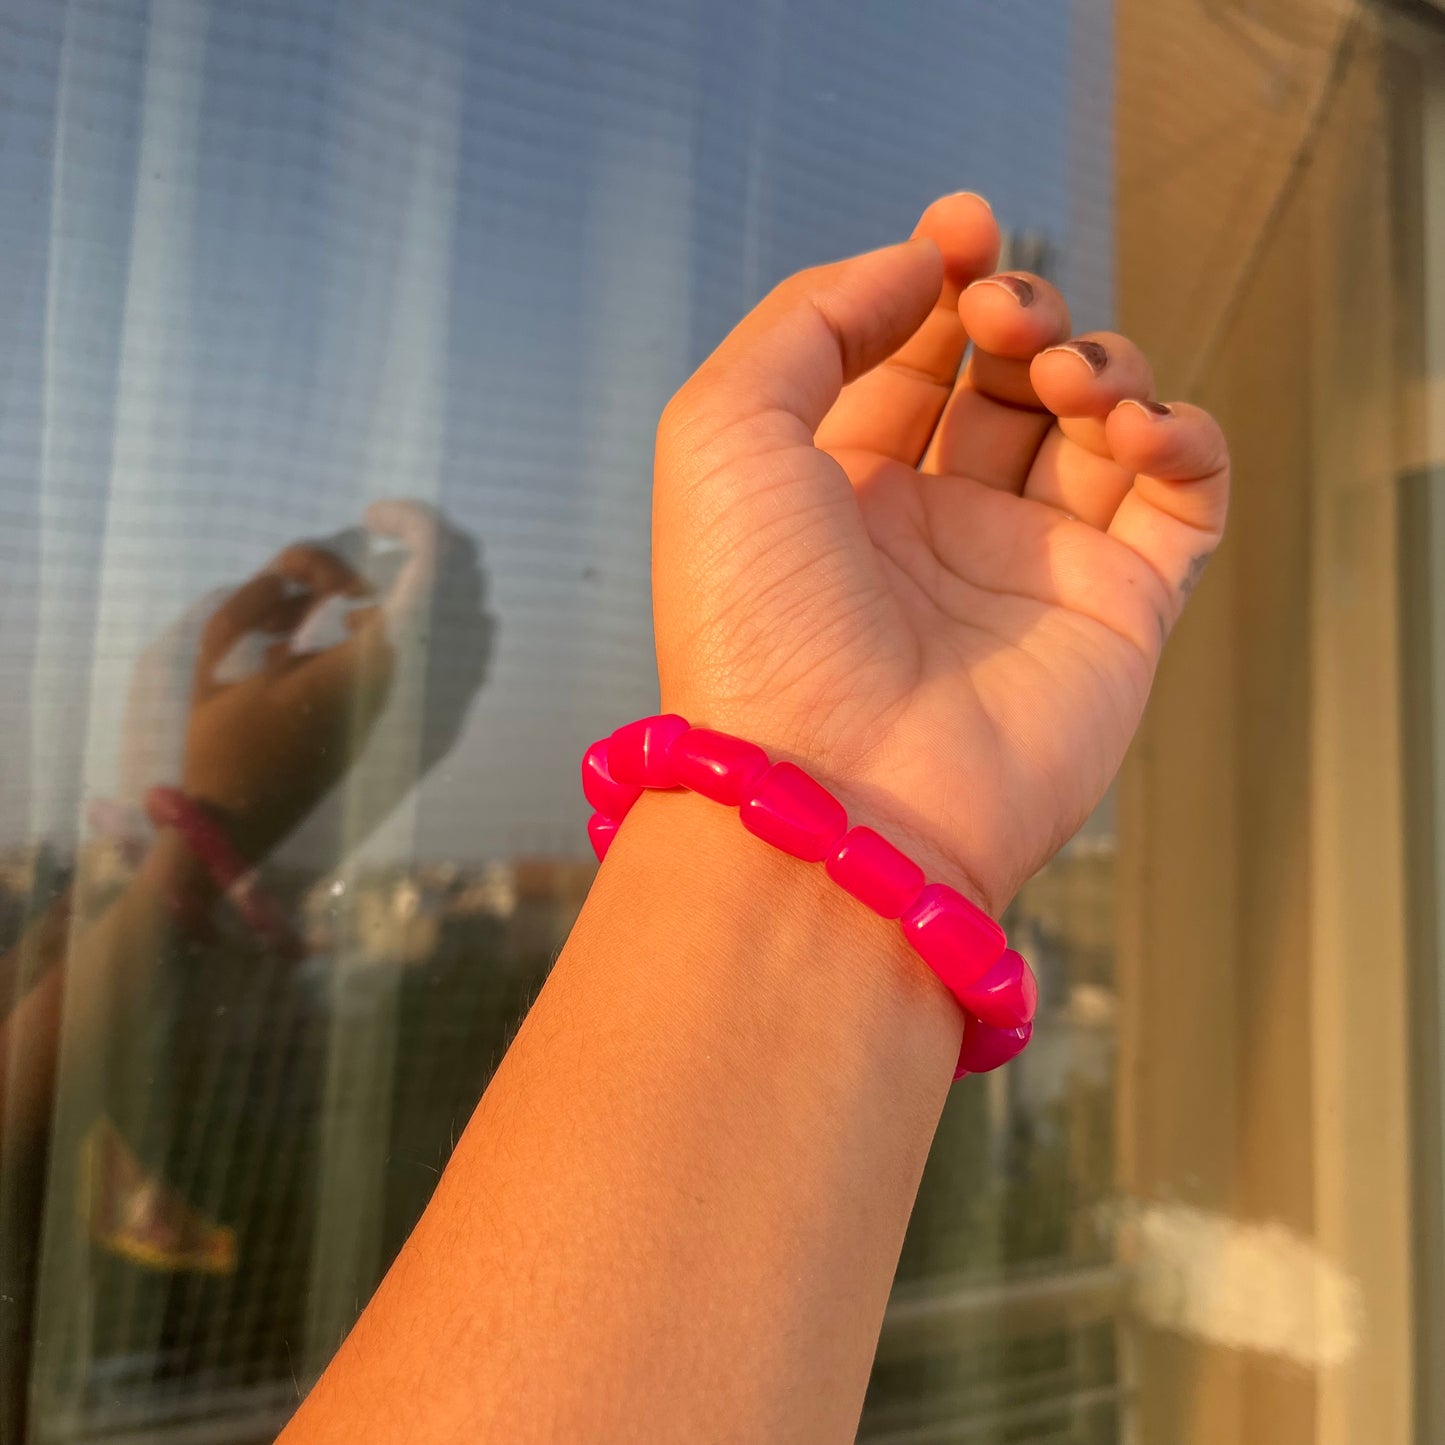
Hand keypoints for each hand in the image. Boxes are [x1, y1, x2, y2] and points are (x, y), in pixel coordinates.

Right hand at [180, 541, 393, 861]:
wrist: (237, 823)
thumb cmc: (224, 741)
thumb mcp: (222, 653)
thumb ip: (266, 595)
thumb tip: (315, 573)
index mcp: (371, 661)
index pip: (433, 570)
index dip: (413, 523)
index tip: (369, 515)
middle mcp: (402, 679)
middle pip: (421, 585)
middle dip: (361, 567)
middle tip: (296, 590)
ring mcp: (401, 701)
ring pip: (411, 616)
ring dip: (356, 601)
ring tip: (285, 630)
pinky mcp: (390, 715)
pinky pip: (396, 649)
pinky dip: (357, 630)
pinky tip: (300, 648)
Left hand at [653, 193, 1228, 912]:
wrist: (834, 792)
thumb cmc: (755, 622)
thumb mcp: (722, 431)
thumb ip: (812, 318)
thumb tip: (921, 265)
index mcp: (838, 489)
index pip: (911, 356)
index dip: (940, 279)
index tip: (962, 231)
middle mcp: (933, 528)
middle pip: (1007, 379)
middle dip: (1019, 314)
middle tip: (1007, 314)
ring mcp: (1028, 571)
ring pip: (1099, 426)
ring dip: (1099, 364)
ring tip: (1064, 378)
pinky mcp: (1117, 615)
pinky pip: (1183, 501)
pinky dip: (1183, 439)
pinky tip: (1138, 427)